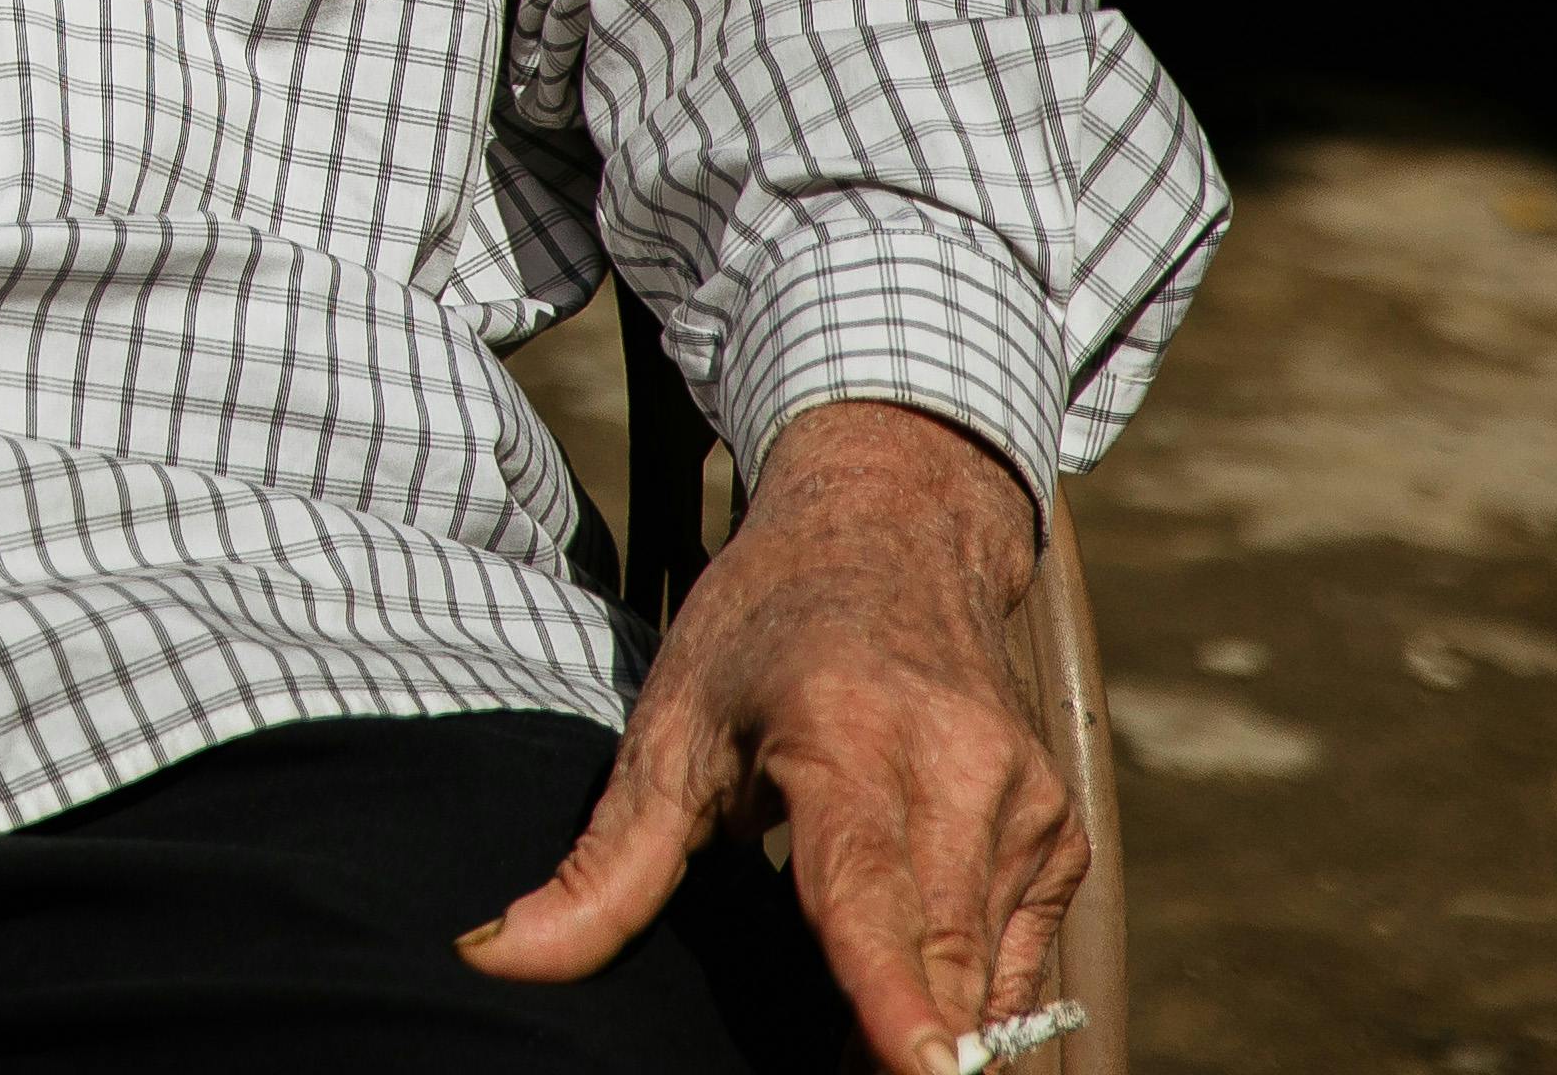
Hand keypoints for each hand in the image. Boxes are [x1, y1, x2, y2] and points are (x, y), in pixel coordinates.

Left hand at [464, 397, 1080, 1073]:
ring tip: (842, 1046)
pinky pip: (1018, 960)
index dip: (890, 997)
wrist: (893, 535)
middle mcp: (955, 771)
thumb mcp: (669, 730)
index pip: (871, 894)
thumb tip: (498, 954)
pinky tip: (901, 998)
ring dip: (923, 1032)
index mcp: (847, 739)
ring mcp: (1023, 805)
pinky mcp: (1058, 834)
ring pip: (983, 979)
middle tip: (818, 1072)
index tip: (914, 1068)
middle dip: (893, 1047)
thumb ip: (606, 865)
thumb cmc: (766, 626)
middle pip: (937, 962)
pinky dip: (964, 999)